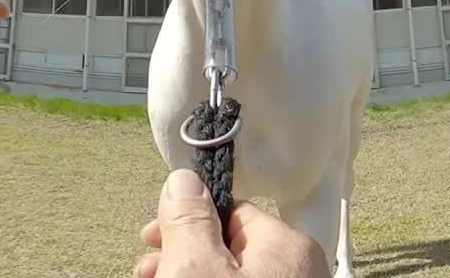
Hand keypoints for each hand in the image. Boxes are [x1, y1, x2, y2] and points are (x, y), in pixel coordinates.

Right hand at [134, 170, 328, 277]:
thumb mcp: (195, 270)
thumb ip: (189, 220)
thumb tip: (184, 180)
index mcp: (289, 246)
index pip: (231, 211)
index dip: (185, 221)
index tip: (151, 236)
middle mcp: (301, 270)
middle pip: (230, 246)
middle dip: (184, 251)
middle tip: (148, 268)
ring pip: (236, 273)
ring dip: (193, 272)